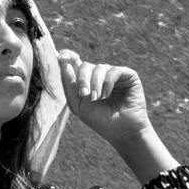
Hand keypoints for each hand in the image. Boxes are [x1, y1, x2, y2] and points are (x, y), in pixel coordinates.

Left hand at [53, 53, 173, 154]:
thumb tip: (64, 64)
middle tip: (84, 95)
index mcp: (86, 81)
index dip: (67, 56)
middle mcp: (100, 75)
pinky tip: (106, 95)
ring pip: (99, 67)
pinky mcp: (128, 76)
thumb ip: (69, 85)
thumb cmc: (100, 120)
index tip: (60, 57)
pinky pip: (113, 70)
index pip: (75, 63)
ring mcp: (114, 75)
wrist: (122, 131)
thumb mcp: (78, 105)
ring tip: (97, 99)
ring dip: (95, 84)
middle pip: (85, 65)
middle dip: (82, 79)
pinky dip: (107, 82)